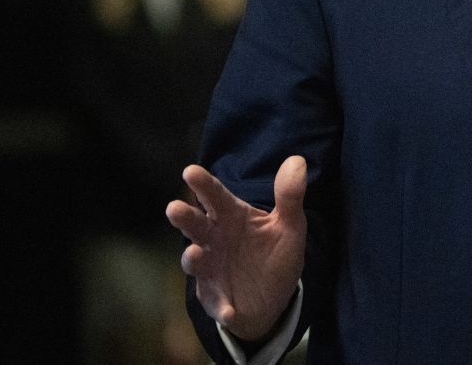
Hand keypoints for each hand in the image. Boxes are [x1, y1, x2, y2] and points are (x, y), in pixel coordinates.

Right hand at [165, 156, 307, 341]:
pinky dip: (222, 307)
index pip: (216, 197)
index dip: (203, 184)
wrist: (274, 297)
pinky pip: (218, 304)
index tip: (190, 171)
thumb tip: (297, 160)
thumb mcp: (290, 224)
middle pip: (196, 225)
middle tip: (174, 208)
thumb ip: (289, 195)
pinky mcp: (217, 299)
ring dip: (192, 258)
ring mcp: (211, 270)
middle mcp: (215, 240)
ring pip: (195, 261)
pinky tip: (229, 311)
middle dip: (184, 218)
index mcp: (231, 217)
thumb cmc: (274, 254)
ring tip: (193, 253)